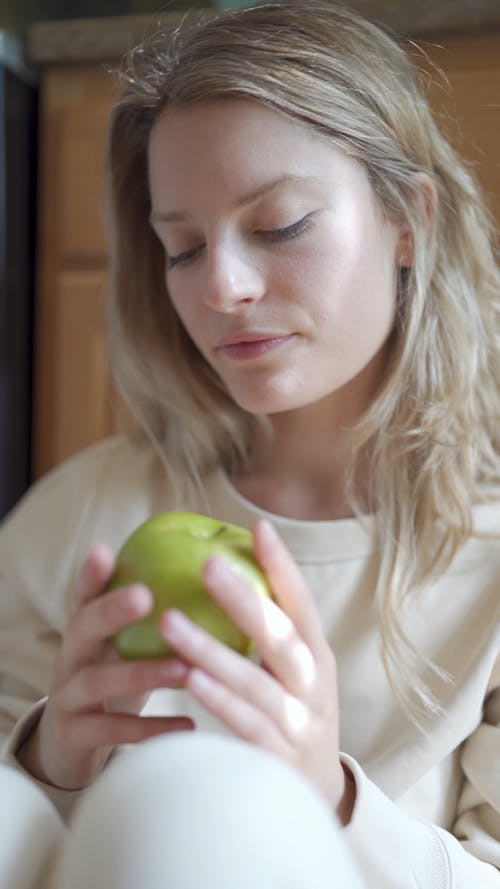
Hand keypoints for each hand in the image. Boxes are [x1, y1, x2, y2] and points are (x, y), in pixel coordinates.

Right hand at [17, 543, 193, 789]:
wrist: (70, 743)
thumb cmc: (114, 678)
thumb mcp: (123, 645)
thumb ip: (150, 616)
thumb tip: (213, 575)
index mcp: (84, 629)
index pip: (84, 594)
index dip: (91, 574)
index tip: (105, 550)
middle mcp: (70, 657)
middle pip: (82, 627)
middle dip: (111, 611)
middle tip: (145, 595)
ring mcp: (67, 696)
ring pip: (98, 681)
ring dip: (141, 673)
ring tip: (182, 667)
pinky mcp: (73, 736)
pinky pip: (111, 731)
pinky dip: (149, 728)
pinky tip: (188, 725)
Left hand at [159, 519, 348, 814]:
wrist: (317, 794)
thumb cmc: (293, 713)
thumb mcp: (294, 670)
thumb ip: (270, 631)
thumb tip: (226, 571)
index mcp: (317, 655)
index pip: (302, 603)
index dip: (282, 566)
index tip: (258, 528)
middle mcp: (314, 684)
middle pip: (281, 636)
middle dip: (244, 599)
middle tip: (207, 564)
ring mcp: (299, 723)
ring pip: (256, 682)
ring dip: (212, 650)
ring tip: (170, 621)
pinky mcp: (278, 759)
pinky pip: (248, 726)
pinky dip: (221, 703)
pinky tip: (192, 682)